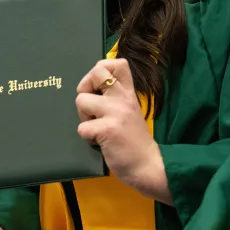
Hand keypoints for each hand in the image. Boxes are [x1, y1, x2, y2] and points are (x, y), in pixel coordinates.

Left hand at [75, 59, 169, 201]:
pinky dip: (86, 137)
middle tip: (91, 106)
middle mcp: (123, 98)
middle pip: (97, 72)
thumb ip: (115, 97)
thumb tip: (91, 86)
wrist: (147, 166)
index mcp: (128, 93)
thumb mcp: (129, 110)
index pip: (117, 63)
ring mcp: (116, 112)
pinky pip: (82, 127)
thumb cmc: (134, 140)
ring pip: (81, 100)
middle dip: (85, 87)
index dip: (101, 69)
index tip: (99, 86)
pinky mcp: (108, 130)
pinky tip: (99, 142)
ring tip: (96, 127)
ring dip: (83, 116)